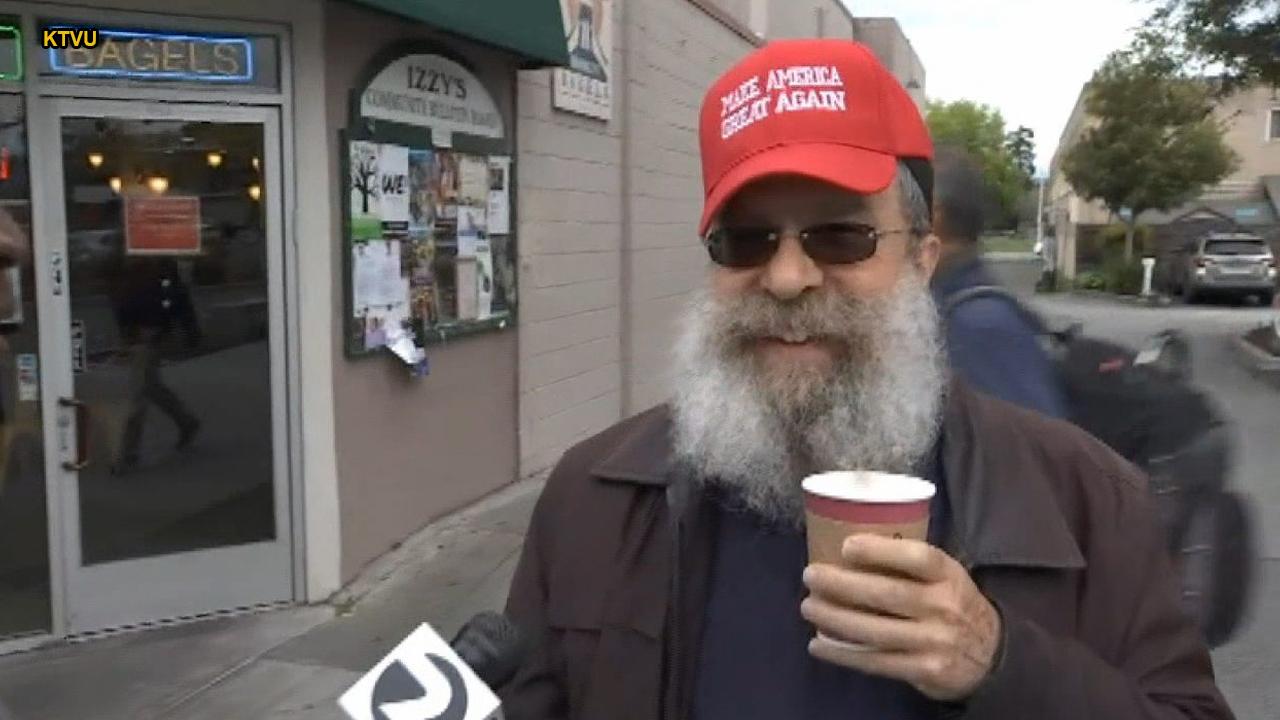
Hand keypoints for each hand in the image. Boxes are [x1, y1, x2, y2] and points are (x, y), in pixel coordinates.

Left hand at [800, 534, 1001, 701]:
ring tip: (808, 606)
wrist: (993, 655)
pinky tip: (819, 644)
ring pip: (876, 630)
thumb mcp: (946, 577)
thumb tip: (847, 548)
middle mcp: (944, 607)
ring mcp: (935, 641)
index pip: (918, 557)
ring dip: (835, 618)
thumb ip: (910, 565)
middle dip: (842, 585)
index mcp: (949, 575)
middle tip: (810, 576)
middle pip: (887, 594)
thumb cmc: (953, 603)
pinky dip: (842, 654)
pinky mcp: (925, 671)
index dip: (880, 550)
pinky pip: (876, 662)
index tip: (846, 546)